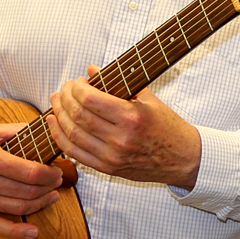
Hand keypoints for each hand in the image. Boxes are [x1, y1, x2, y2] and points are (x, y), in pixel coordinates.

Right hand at [0, 112, 64, 238]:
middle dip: (49, 188)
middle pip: (28, 191)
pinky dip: (16, 233)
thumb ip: (15, 131)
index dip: (51, 175)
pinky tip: (32, 232)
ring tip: (50, 197)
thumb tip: (43, 130)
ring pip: (17, 208)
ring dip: (40, 205)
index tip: (57, 171)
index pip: (32, 173)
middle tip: (57, 182)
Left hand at [48, 65, 201, 190]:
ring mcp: (112, 156)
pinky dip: (61, 138)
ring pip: (72, 135)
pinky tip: (56, 125)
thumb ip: (120, 83)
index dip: (76, 88)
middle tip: (63, 90)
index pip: (91, 100)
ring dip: (59, 117)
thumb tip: (91, 69)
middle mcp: (120, 138)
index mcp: (132, 117)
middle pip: (78, 116)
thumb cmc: (168, 127)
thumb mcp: (149, 100)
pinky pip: (75, 153)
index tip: (75, 81)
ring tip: (56, 104)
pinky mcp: (108, 168)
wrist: (183, 158)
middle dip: (65, 99)